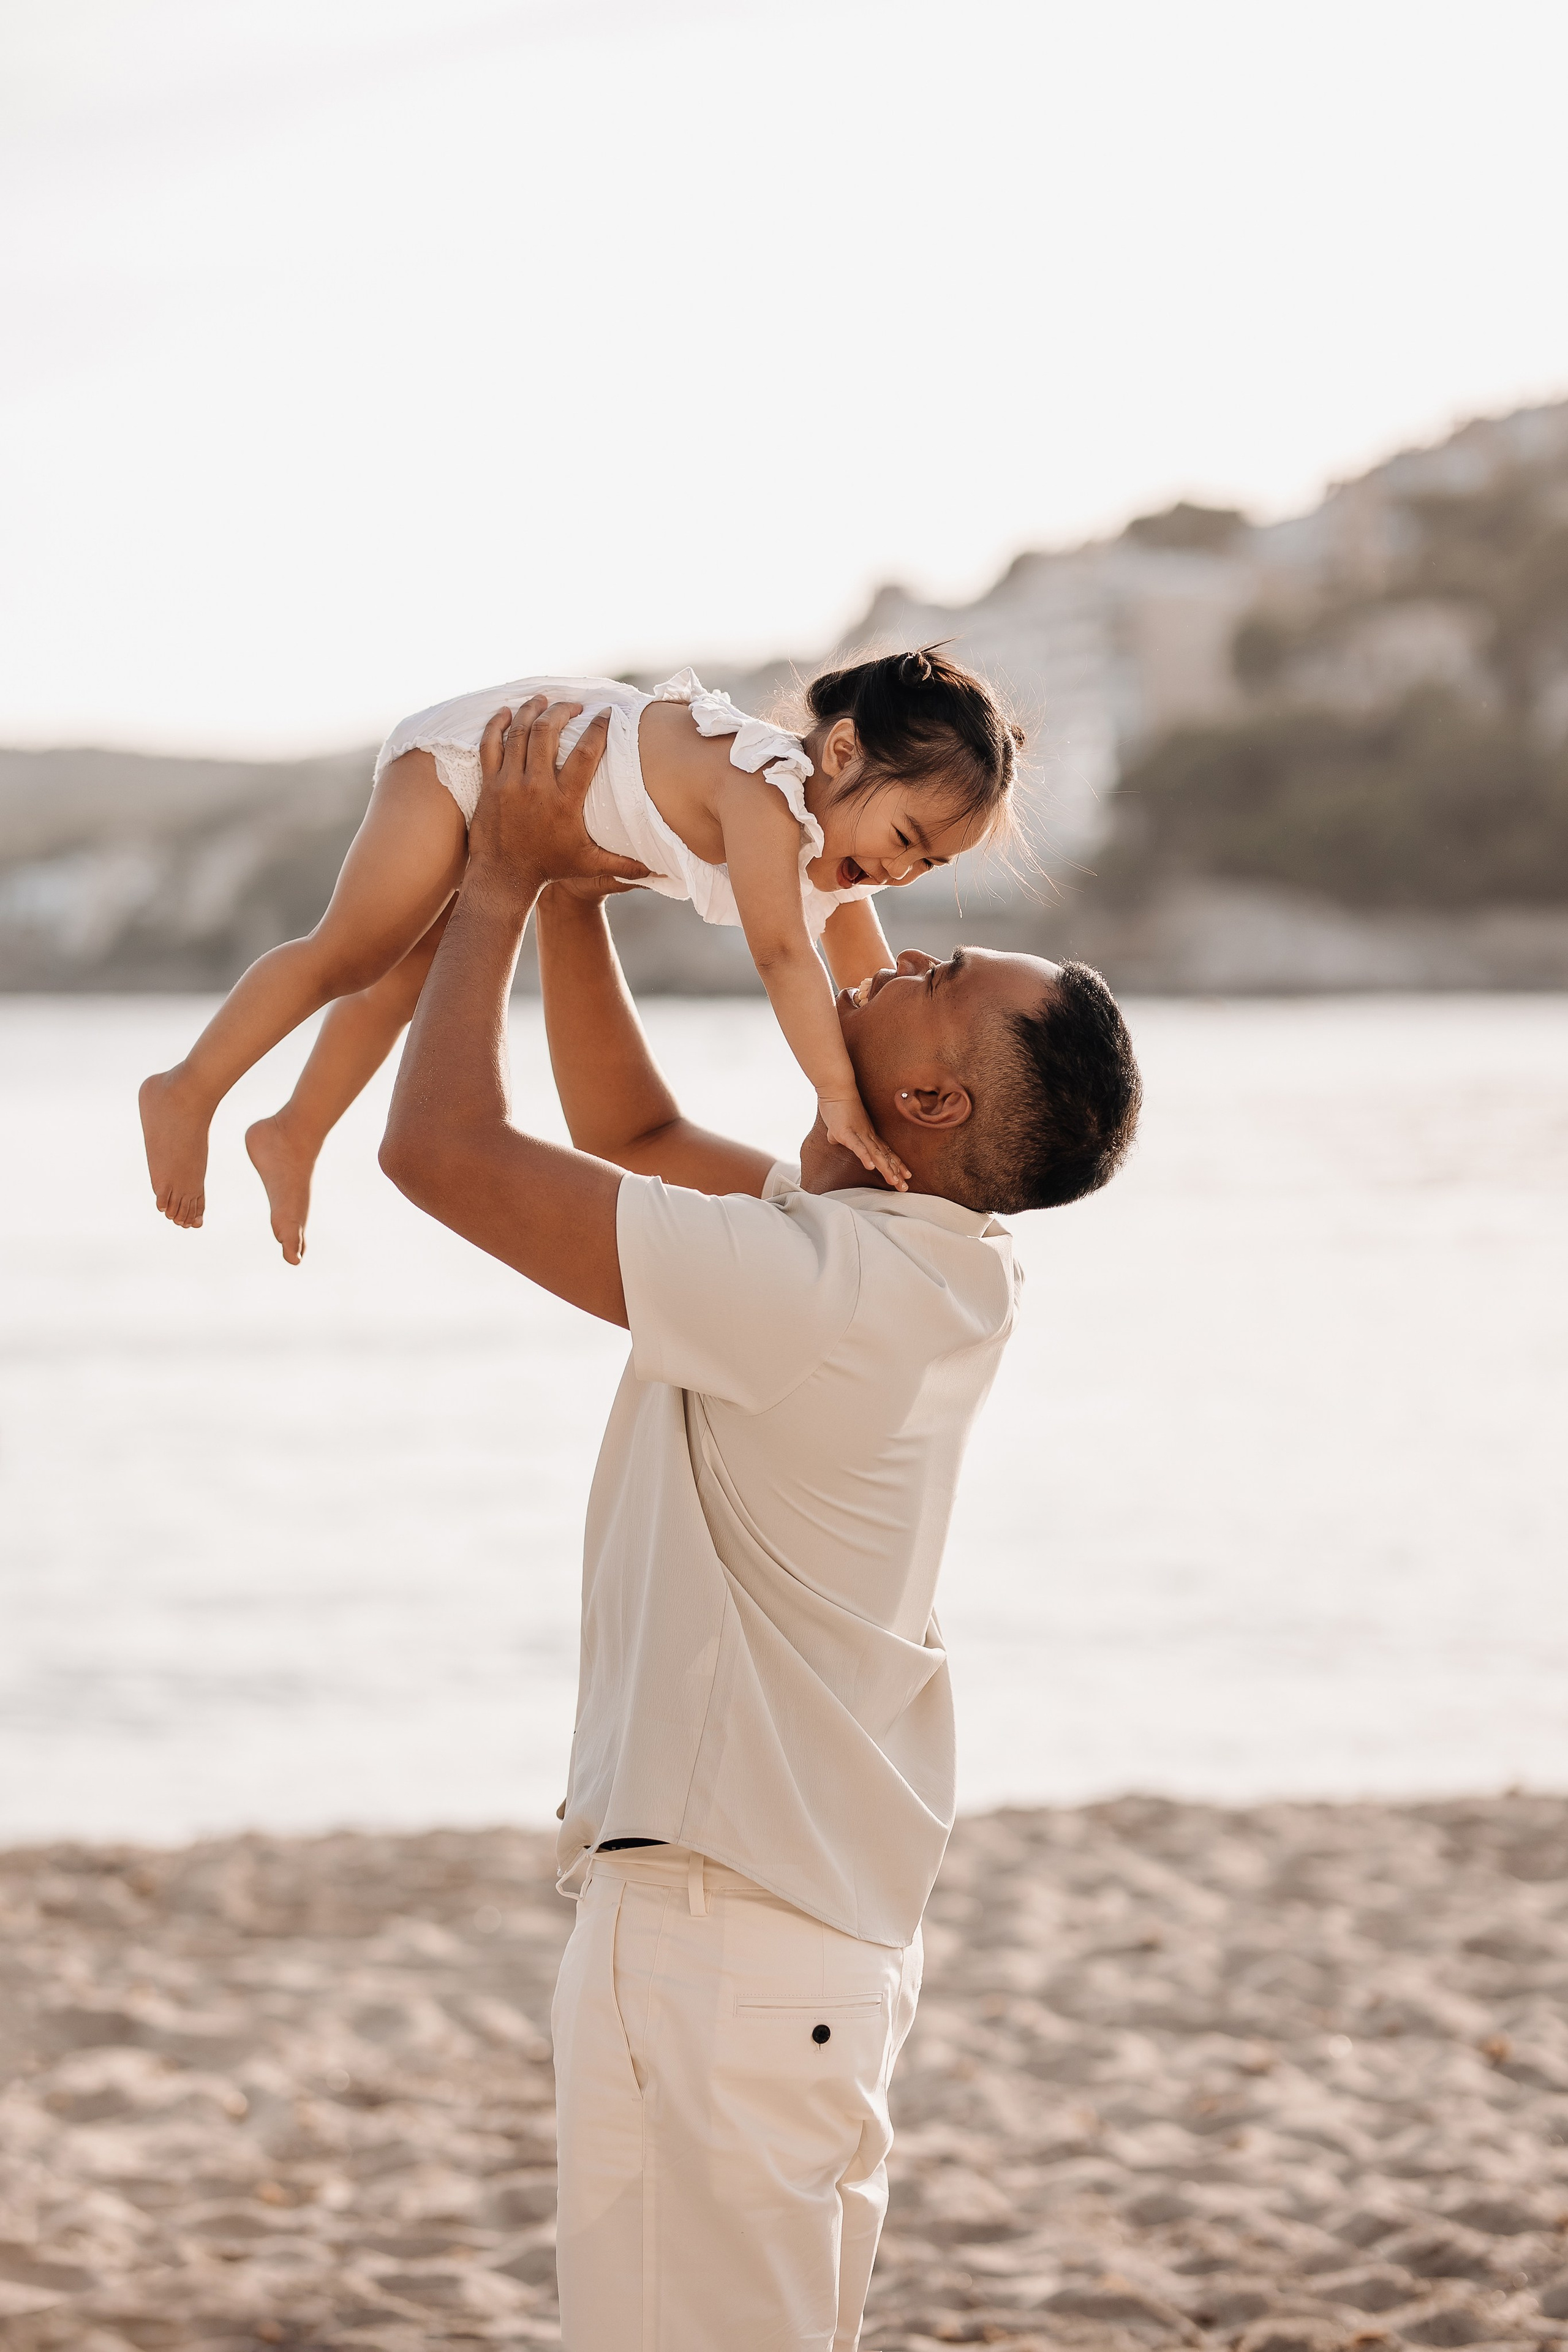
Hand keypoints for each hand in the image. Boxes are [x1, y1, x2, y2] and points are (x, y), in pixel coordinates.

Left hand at [469, 698, 649, 902]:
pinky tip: (506, 711)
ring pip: (519, 733)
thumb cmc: (548, 868)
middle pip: (548, 732)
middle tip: (572, 705)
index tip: (606, 712)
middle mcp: (536, 786)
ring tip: (542, 698)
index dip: (598, 728)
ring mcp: (509, 783)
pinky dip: (496, 725)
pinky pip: (490, 746)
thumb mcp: (588, 864)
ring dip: (532, 710)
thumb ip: (622, 863)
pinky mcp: (489, 785)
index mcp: (564, 801)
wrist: (503, 877)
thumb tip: (658, 870)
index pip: (585, 753)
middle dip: (562, 710)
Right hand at [815, 1091, 910, 1191]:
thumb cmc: (838, 1105)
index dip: (896, 1165)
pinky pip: (857, 1147)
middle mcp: (868, 1135)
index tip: (906, 1177)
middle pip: (885, 1157)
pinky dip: (865, 1157)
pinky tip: (870, 1167)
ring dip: (885, 1168)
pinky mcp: (846, 1132)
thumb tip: (834, 1139)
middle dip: (895, 1173)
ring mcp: (859, 1133)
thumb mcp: (840, 1125)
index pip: (886, 1152)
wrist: (836, 1088)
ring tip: (893, 1181)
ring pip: (875, 1154)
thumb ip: (840, 1135)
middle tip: (904, 1187)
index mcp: (868, 1135)